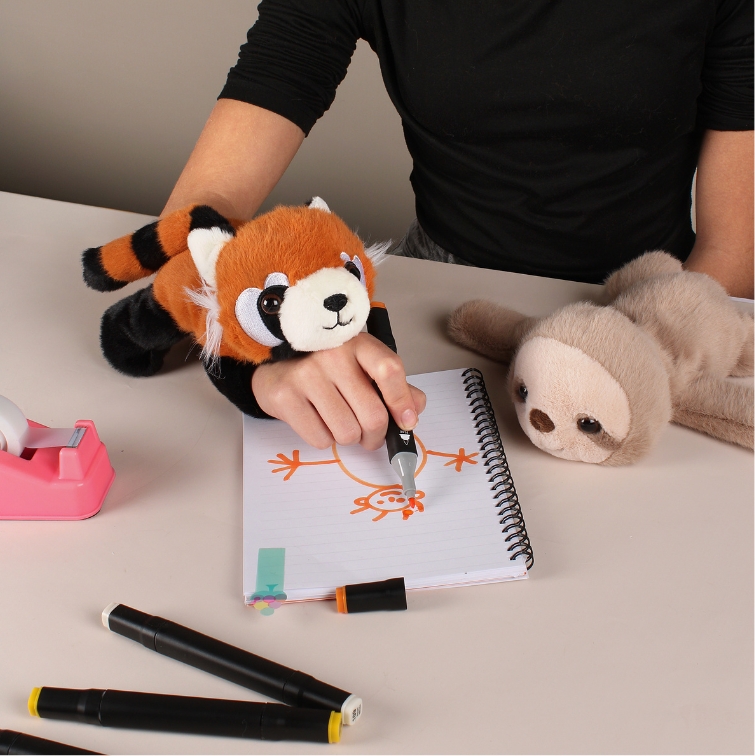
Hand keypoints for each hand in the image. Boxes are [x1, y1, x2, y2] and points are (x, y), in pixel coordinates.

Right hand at [251, 332, 426, 449]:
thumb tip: (415, 408)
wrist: (277, 368)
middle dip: (376, 436)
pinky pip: (320, 439)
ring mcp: (307, 375)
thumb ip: (394, 386)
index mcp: (358, 344)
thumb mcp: (363, 368)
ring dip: (350, 438)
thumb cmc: (328, 371)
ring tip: (340, 423)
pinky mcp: (286, 396)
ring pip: (347, 433)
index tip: (407, 422)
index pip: (389, 370)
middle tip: (371, 436)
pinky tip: (318, 421)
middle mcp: (332, 355)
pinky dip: (325, 439)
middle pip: (372, 415)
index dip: (402, 402)